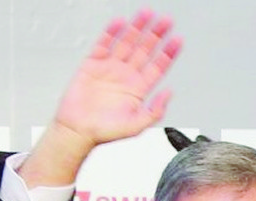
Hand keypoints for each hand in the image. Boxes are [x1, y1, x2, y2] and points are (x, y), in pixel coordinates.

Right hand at [56, 9, 181, 147]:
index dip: (168, 53)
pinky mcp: (92, 64)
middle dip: (156, 34)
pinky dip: (111, 32)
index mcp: (139, 88)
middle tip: (166, 21)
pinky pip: (103, 44)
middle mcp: (126, 75)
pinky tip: (120, 22)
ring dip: (137, 28)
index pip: (158, 66)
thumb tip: (169, 93)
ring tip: (147, 14)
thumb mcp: (137, 126)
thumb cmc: (105, 131)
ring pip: (127, 42)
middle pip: (145, 49)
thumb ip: (155, 110)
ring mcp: (110, 68)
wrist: (78, 130)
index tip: (177, 40)